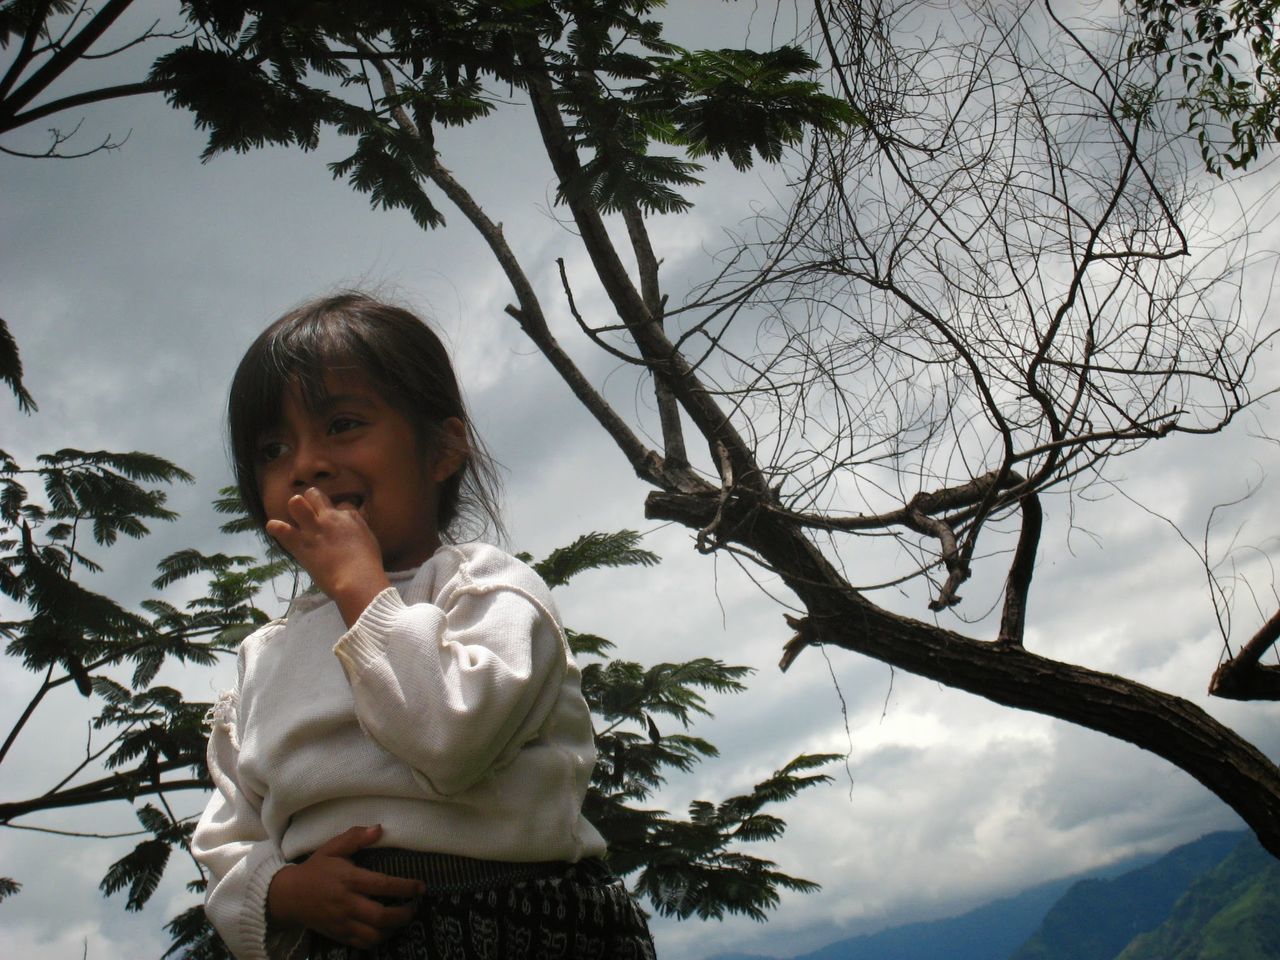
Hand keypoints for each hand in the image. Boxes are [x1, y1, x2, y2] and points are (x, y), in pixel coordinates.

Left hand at [265, 488, 389, 623]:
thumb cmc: (369, 565)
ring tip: (295, 516)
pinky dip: (276, 528)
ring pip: (296, 502)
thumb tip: (354, 532)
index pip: (342, 504)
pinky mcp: (300, 543)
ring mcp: (313, 528)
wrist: (356, 579)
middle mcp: (330, 517)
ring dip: (295, 508)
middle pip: (315, 494)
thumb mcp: (371, 542)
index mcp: (350, 517)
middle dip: (312, 500)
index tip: (337, 524)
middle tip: (311, 513)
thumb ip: (360, 531)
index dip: (338, 513)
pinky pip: (280, 528)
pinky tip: (274, 528)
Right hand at [267, 825, 424, 947]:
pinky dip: (379, 939)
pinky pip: (363, 944)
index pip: (382, 885)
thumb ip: (355, 837)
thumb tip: (379, 828)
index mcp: (348, 880)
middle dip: (403, 914)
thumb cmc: (315, 869)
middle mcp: (347, 903)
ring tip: (402, 918)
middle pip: (381, 916)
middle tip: (414, 907)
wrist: (289, 896)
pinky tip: (386, 929)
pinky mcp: (339, 935)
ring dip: (393, 929)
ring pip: (374, 935)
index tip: (421, 887)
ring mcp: (342, 922)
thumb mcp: (332, 848)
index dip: (405, 887)